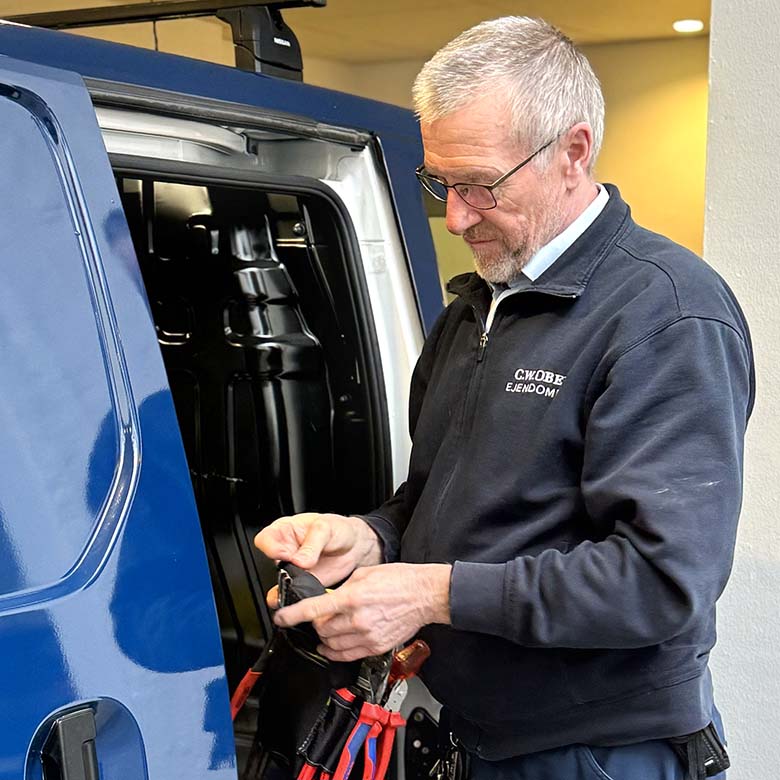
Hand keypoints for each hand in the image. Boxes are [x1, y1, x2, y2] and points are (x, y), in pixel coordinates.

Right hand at [254, 513, 382, 595]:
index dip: (272, 548)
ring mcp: (293, 568)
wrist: (355, 546)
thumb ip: (312, 544)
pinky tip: (301, 598)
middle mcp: (286, 550)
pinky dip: (294, 600)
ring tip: (300, 587)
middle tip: (298, 571)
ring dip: (286, 588)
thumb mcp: (326, 528)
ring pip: (279, 582)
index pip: (266, 539)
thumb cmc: (339, 529)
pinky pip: (292, 594)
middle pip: (270, 563)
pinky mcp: (302, 583)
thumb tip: (299, 560)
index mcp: (285, 530)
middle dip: (282, 570)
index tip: (286, 554)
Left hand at [272, 562, 451, 660]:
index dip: (291, 615)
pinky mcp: (376, 647)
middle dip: (315, 624)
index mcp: (352, 598)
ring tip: (327, 630)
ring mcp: (367, 636)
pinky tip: (334, 645)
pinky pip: (347, 655)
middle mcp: (358, 620)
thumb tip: (327, 600)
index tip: (280, 618)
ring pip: (331, 645)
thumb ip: (342, 589)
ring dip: (324, 638)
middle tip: (319, 617)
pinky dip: (336, 651)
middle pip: (321, 630)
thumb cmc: (399, 580)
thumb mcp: (364, 574)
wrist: (424, 595)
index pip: (313, 610)